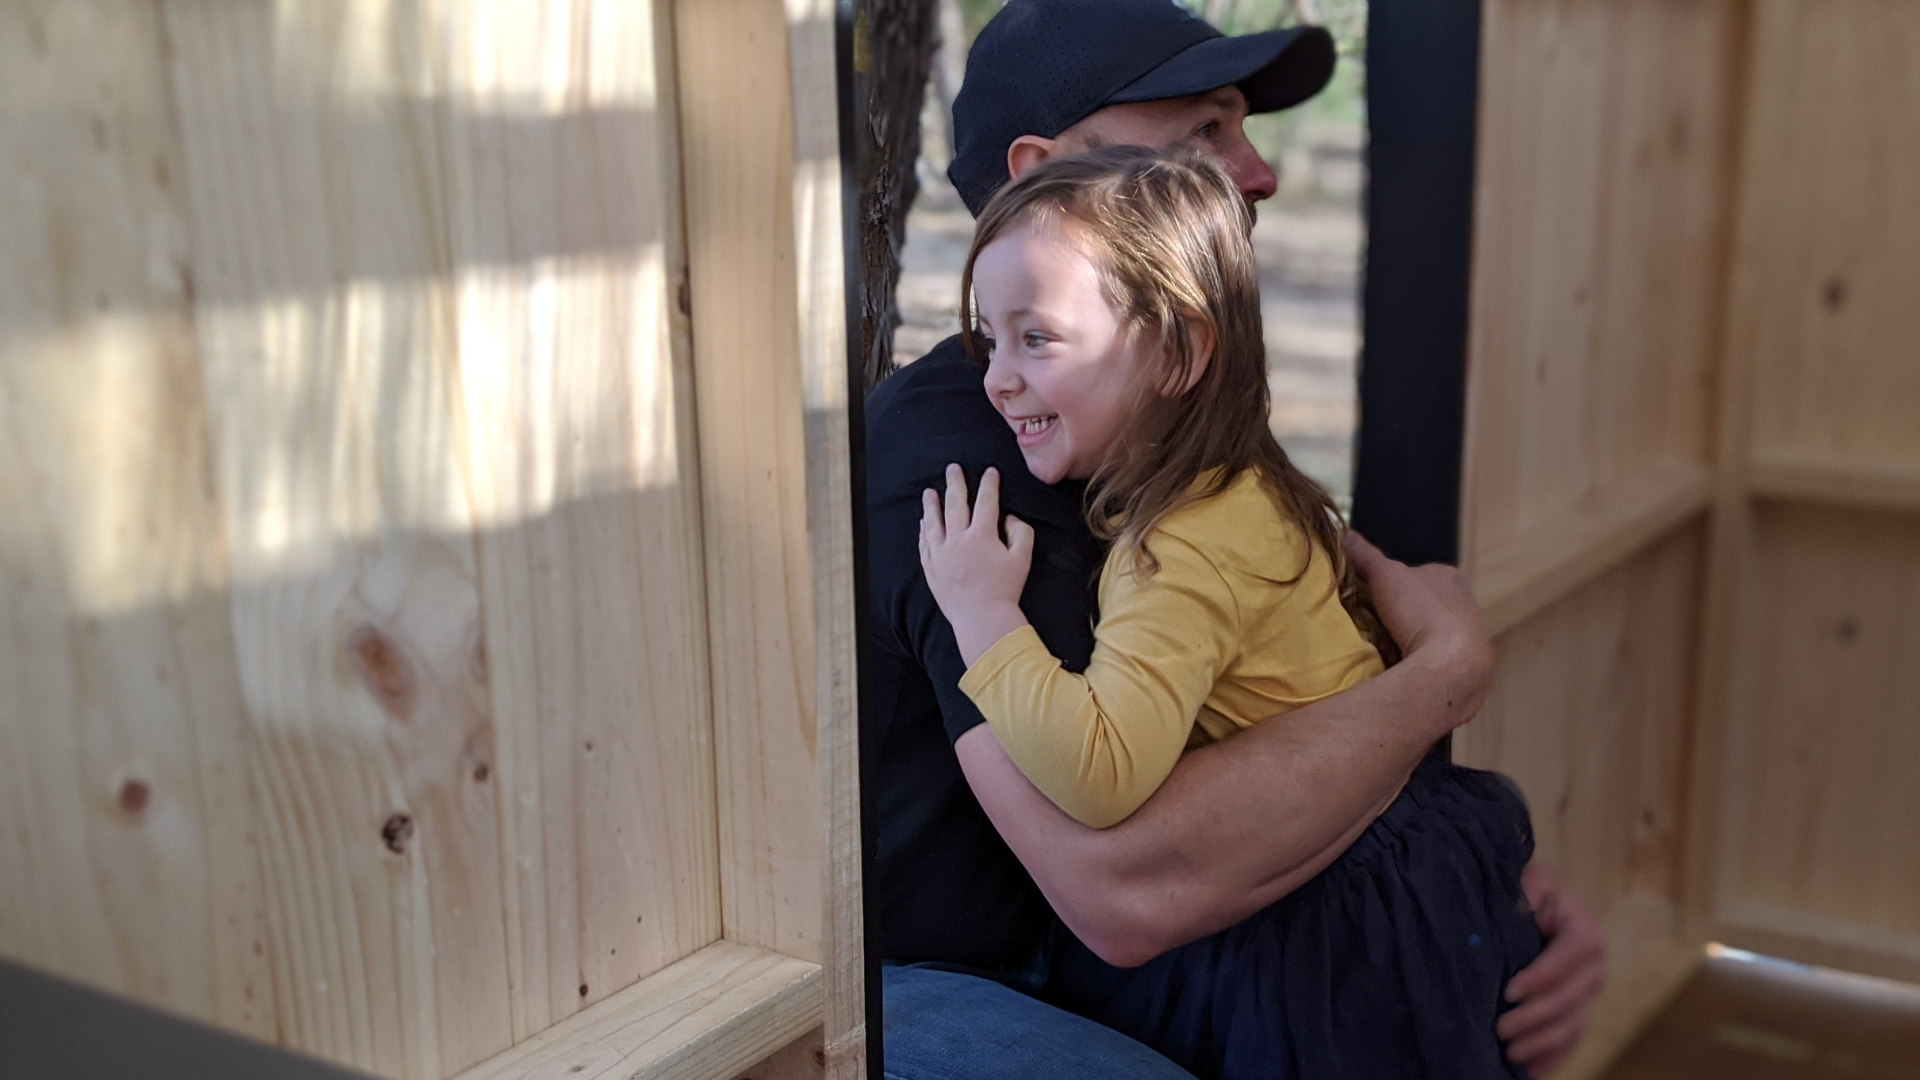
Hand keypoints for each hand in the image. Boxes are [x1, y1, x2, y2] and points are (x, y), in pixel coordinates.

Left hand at [920, 464, 1033, 664]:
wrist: (982, 619)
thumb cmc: (1006, 590)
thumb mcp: (1023, 559)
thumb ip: (1021, 532)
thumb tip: (1009, 518)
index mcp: (982, 535)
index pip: (986, 501)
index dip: (989, 484)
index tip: (990, 472)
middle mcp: (958, 540)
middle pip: (955, 504)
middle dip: (955, 483)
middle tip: (953, 468)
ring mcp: (942, 554)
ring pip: (934, 523)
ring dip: (931, 505)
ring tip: (929, 491)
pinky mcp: (932, 569)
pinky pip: (925, 545)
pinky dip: (924, 532)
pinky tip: (923, 523)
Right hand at [1343, 531, 1492, 732]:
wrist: (1452, 666)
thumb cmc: (1422, 611)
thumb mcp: (1384, 574)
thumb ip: (1364, 554)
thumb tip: (1342, 532)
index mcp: (1450, 577)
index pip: (1415, 573)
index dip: (1389, 582)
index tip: (1369, 595)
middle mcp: (1465, 603)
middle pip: (1421, 604)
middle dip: (1400, 613)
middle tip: (1373, 622)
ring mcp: (1470, 637)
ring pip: (1429, 633)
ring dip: (1409, 639)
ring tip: (1384, 647)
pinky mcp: (1465, 666)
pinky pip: (1435, 658)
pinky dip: (1418, 660)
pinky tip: (1402, 666)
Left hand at [1499, 864, 1607, 1076]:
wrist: (1540, 905)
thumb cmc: (1529, 890)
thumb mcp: (1530, 881)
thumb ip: (1526, 891)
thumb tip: (1521, 905)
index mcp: (1584, 932)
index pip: (1569, 955)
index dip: (1542, 975)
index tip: (1509, 991)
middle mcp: (1595, 966)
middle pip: (1570, 997)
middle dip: (1535, 1018)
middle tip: (1501, 1030)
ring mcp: (1589, 992)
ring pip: (1571, 1024)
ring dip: (1542, 1044)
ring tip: (1510, 1055)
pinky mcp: (1580, 1009)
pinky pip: (1572, 1038)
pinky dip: (1553, 1057)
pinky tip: (1533, 1071)